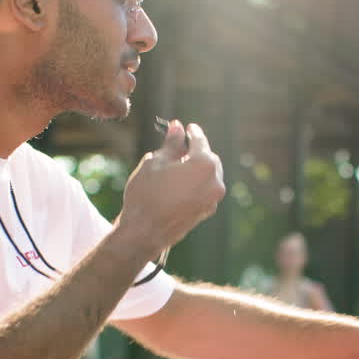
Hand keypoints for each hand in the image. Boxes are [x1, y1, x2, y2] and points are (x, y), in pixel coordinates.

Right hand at [117, 119, 224, 255]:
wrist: (144, 232)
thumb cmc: (147, 194)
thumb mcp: (156, 162)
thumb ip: (171, 143)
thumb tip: (177, 126)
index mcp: (204, 164)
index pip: (200, 141)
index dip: (192, 132)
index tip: (187, 127)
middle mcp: (215, 182)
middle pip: (208, 158)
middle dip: (195, 151)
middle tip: (179, 147)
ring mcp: (212, 199)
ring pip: (208, 175)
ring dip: (195, 168)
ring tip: (176, 167)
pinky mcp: (206, 211)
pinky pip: (205, 190)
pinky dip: (195, 183)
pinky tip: (178, 184)